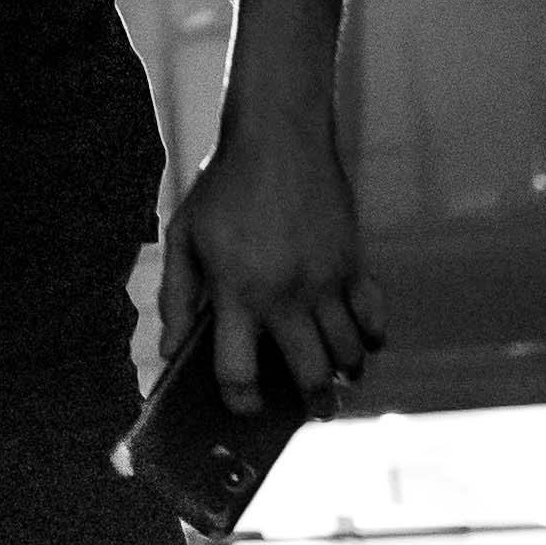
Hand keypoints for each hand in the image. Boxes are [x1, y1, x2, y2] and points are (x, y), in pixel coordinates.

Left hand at [162, 75, 387, 413]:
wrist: (278, 134)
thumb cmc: (224, 187)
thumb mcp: (185, 237)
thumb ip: (177, 298)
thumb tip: (170, 351)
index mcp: (237, 291)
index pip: (238, 371)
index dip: (240, 402)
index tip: (247, 407)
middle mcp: (285, 293)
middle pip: (309, 374)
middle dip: (311, 404)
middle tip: (311, 410)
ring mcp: (325, 279)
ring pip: (348, 353)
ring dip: (344, 372)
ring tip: (335, 377)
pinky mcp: (353, 261)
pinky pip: (375, 315)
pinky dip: (373, 336)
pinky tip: (364, 340)